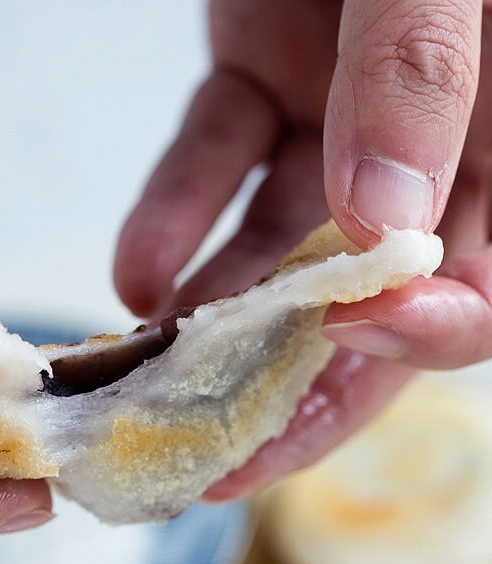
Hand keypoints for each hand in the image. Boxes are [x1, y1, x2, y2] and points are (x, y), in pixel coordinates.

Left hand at [114, 0, 486, 498]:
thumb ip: (422, 72)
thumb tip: (379, 216)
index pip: (485, 284)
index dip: (425, 332)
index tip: (352, 344)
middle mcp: (438, 151)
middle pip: (372, 306)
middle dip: (290, 392)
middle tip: (212, 464)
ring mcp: (348, 122)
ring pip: (284, 254)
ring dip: (214, 323)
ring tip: (149, 379)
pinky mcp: (265, 82)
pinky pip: (220, 169)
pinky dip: (174, 222)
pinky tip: (133, 275)